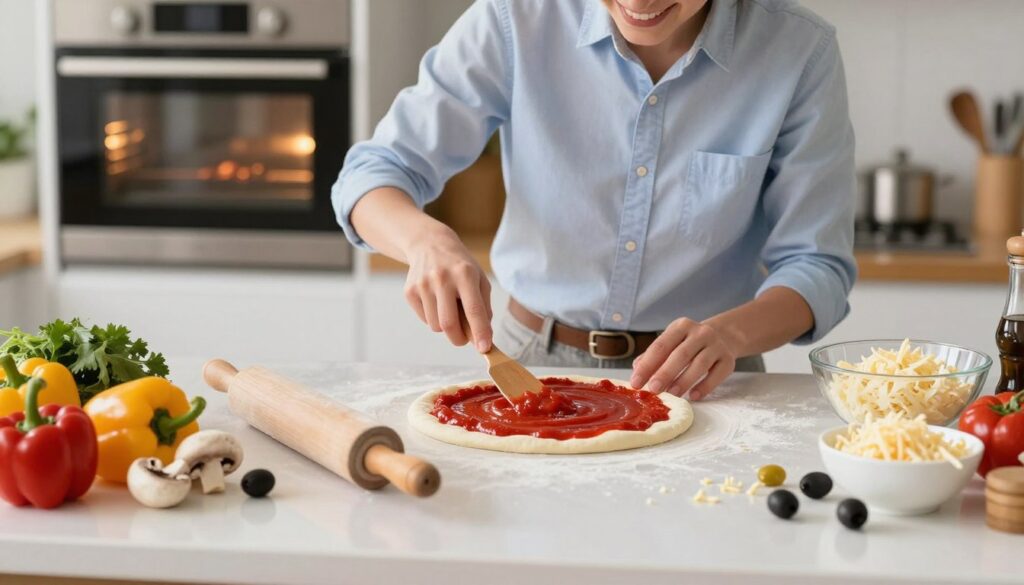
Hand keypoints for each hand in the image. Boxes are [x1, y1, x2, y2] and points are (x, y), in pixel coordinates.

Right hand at [404, 228, 492, 351]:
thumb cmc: (460, 267)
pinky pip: (425, 319)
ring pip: (436, 326)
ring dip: (446, 327)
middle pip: (449, 324)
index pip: (473, 309)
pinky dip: (433, 318)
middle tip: (464, 338)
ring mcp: (423, 284)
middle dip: (459, 338)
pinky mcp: (410, 291)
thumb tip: (483, 338)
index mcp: (465, 274)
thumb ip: (483, 308)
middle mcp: (442, 278)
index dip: (480, 332)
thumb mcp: (479, 279)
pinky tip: (436, 301)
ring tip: (449, 308)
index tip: (484, 348)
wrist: (430, 244)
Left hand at [630, 318, 736, 399]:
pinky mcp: (728, 359)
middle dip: (665, 373)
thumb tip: (637, 369)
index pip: (661, 346)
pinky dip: (705, 387)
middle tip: (653, 390)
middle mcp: (700, 332)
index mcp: (681, 326)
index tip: (636, 383)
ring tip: (672, 394)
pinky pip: (716, 374)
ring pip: (700, 364)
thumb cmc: (688, 344)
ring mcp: (716, 345)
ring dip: (684, 381)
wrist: (723, 336)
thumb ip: (653, 356)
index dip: (647, 365)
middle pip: (681, 355)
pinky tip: (693, 396)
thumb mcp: (671, 343)